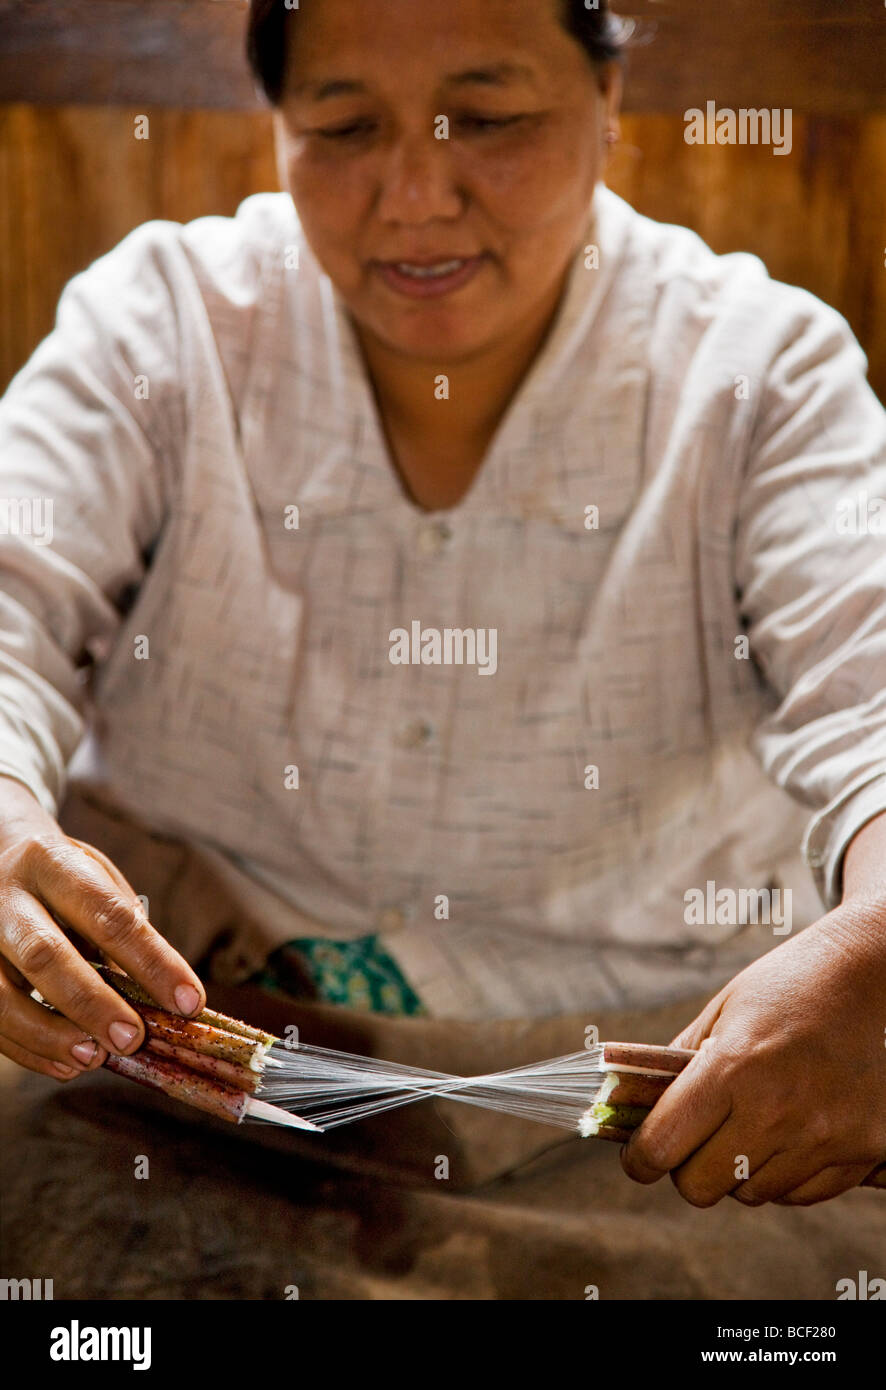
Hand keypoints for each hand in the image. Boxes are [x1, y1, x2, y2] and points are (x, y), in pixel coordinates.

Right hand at [0, 777, 204, 1080]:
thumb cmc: (61, 878)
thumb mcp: (95, 880)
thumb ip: (122, 929)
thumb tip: (162, 998)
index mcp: (51, 862)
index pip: (107, 913)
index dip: (152, 961)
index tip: (189, 1001)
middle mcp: (4, 895)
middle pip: (44, 953)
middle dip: (91, 1003)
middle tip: (132, 1038)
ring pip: (1, 996)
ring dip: (49, 1036)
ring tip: (94, 1058)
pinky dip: (27, 1048)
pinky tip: (64, 1063)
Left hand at [620, 899, 885, 1205]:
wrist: (869, 975)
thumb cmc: (789, 985)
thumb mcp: (722, 1010)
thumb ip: (680, 1063)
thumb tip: (641, 1108)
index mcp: (731, 1068)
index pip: (662, 1146)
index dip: (640, 1159)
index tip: (639, 1157)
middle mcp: (776, 1110)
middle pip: (701, 1186)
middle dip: (686, 1168)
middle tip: (693, 1142)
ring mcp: (823, 1136)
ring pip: (752, 1192)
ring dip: (739, 1170)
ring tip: (749, 1125)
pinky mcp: (862, 1150)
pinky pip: (801, 1193)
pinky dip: (785, 1175)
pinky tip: (788, 1134)